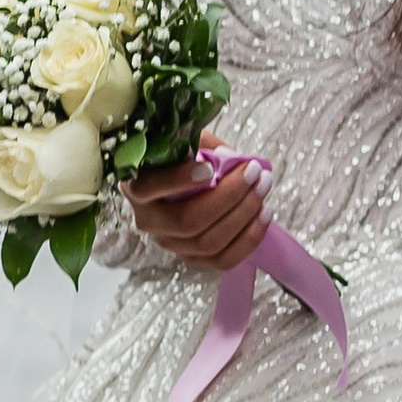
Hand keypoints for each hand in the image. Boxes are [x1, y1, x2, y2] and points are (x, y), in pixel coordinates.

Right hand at [128, 136, 269, 274]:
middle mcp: (149, 222)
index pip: (149, 188)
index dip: (178, 180)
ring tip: (264, 187)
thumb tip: (231, 159)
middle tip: (255, 172)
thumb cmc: (184, 157)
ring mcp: (170, 245)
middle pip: (189, 221)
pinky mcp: (192, 259)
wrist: (181, 184)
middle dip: (229, 196)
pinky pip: (224, 260)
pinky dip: (249, 239)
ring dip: (244, 215)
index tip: (208, 168)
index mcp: (137, 187)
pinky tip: (264, 214)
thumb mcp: (187, 141)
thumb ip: (204, 146)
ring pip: (209, 242)